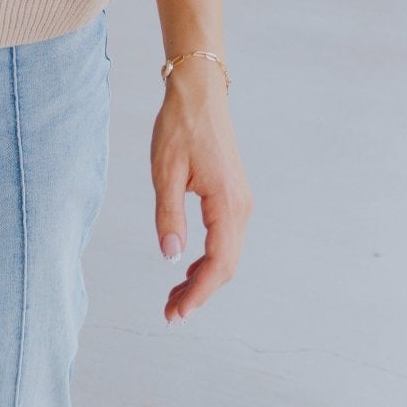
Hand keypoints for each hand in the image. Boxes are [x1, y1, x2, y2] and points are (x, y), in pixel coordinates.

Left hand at [150, 59, 251, 321]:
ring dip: (204, 279)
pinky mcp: (233, 197)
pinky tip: (188, 267)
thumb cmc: (180, 126)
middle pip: (226, 265)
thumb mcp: (165, 171)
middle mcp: (241, 207)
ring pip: (228, 254)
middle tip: (170, 312)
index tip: (175, 313)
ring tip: (174, 296)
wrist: (199, 93)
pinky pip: (226, 239)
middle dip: (200, 293)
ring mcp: (240, 202)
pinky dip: (208, 260)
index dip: (198, 293)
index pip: (218, 263)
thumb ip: (168, 216)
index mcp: (227, 203)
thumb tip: (171, 258)